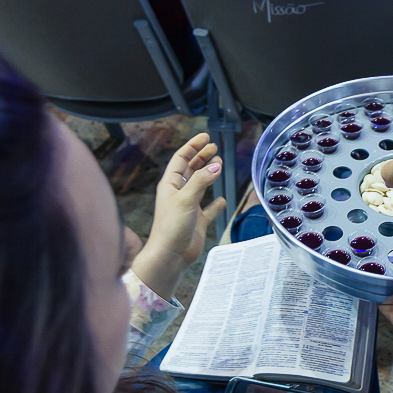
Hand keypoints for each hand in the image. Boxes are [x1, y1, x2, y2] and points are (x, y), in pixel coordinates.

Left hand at [131, 134, 225, 299]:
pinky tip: (222, 200)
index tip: (206, 137)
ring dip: (208, 174)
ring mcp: (187, 207)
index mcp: (170, 184)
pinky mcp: (196, 221)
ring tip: (219, 164)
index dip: (193, 146)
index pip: (181, 159)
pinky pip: (208, 209)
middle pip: (190, 169)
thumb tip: (216, 165)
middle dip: (201, 157)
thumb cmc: (171, 227)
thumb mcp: (186, 199)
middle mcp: (178, 193)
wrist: (170, 256)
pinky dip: (215, 204)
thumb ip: (201, 181)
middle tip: (214, 148)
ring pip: (199, 185)